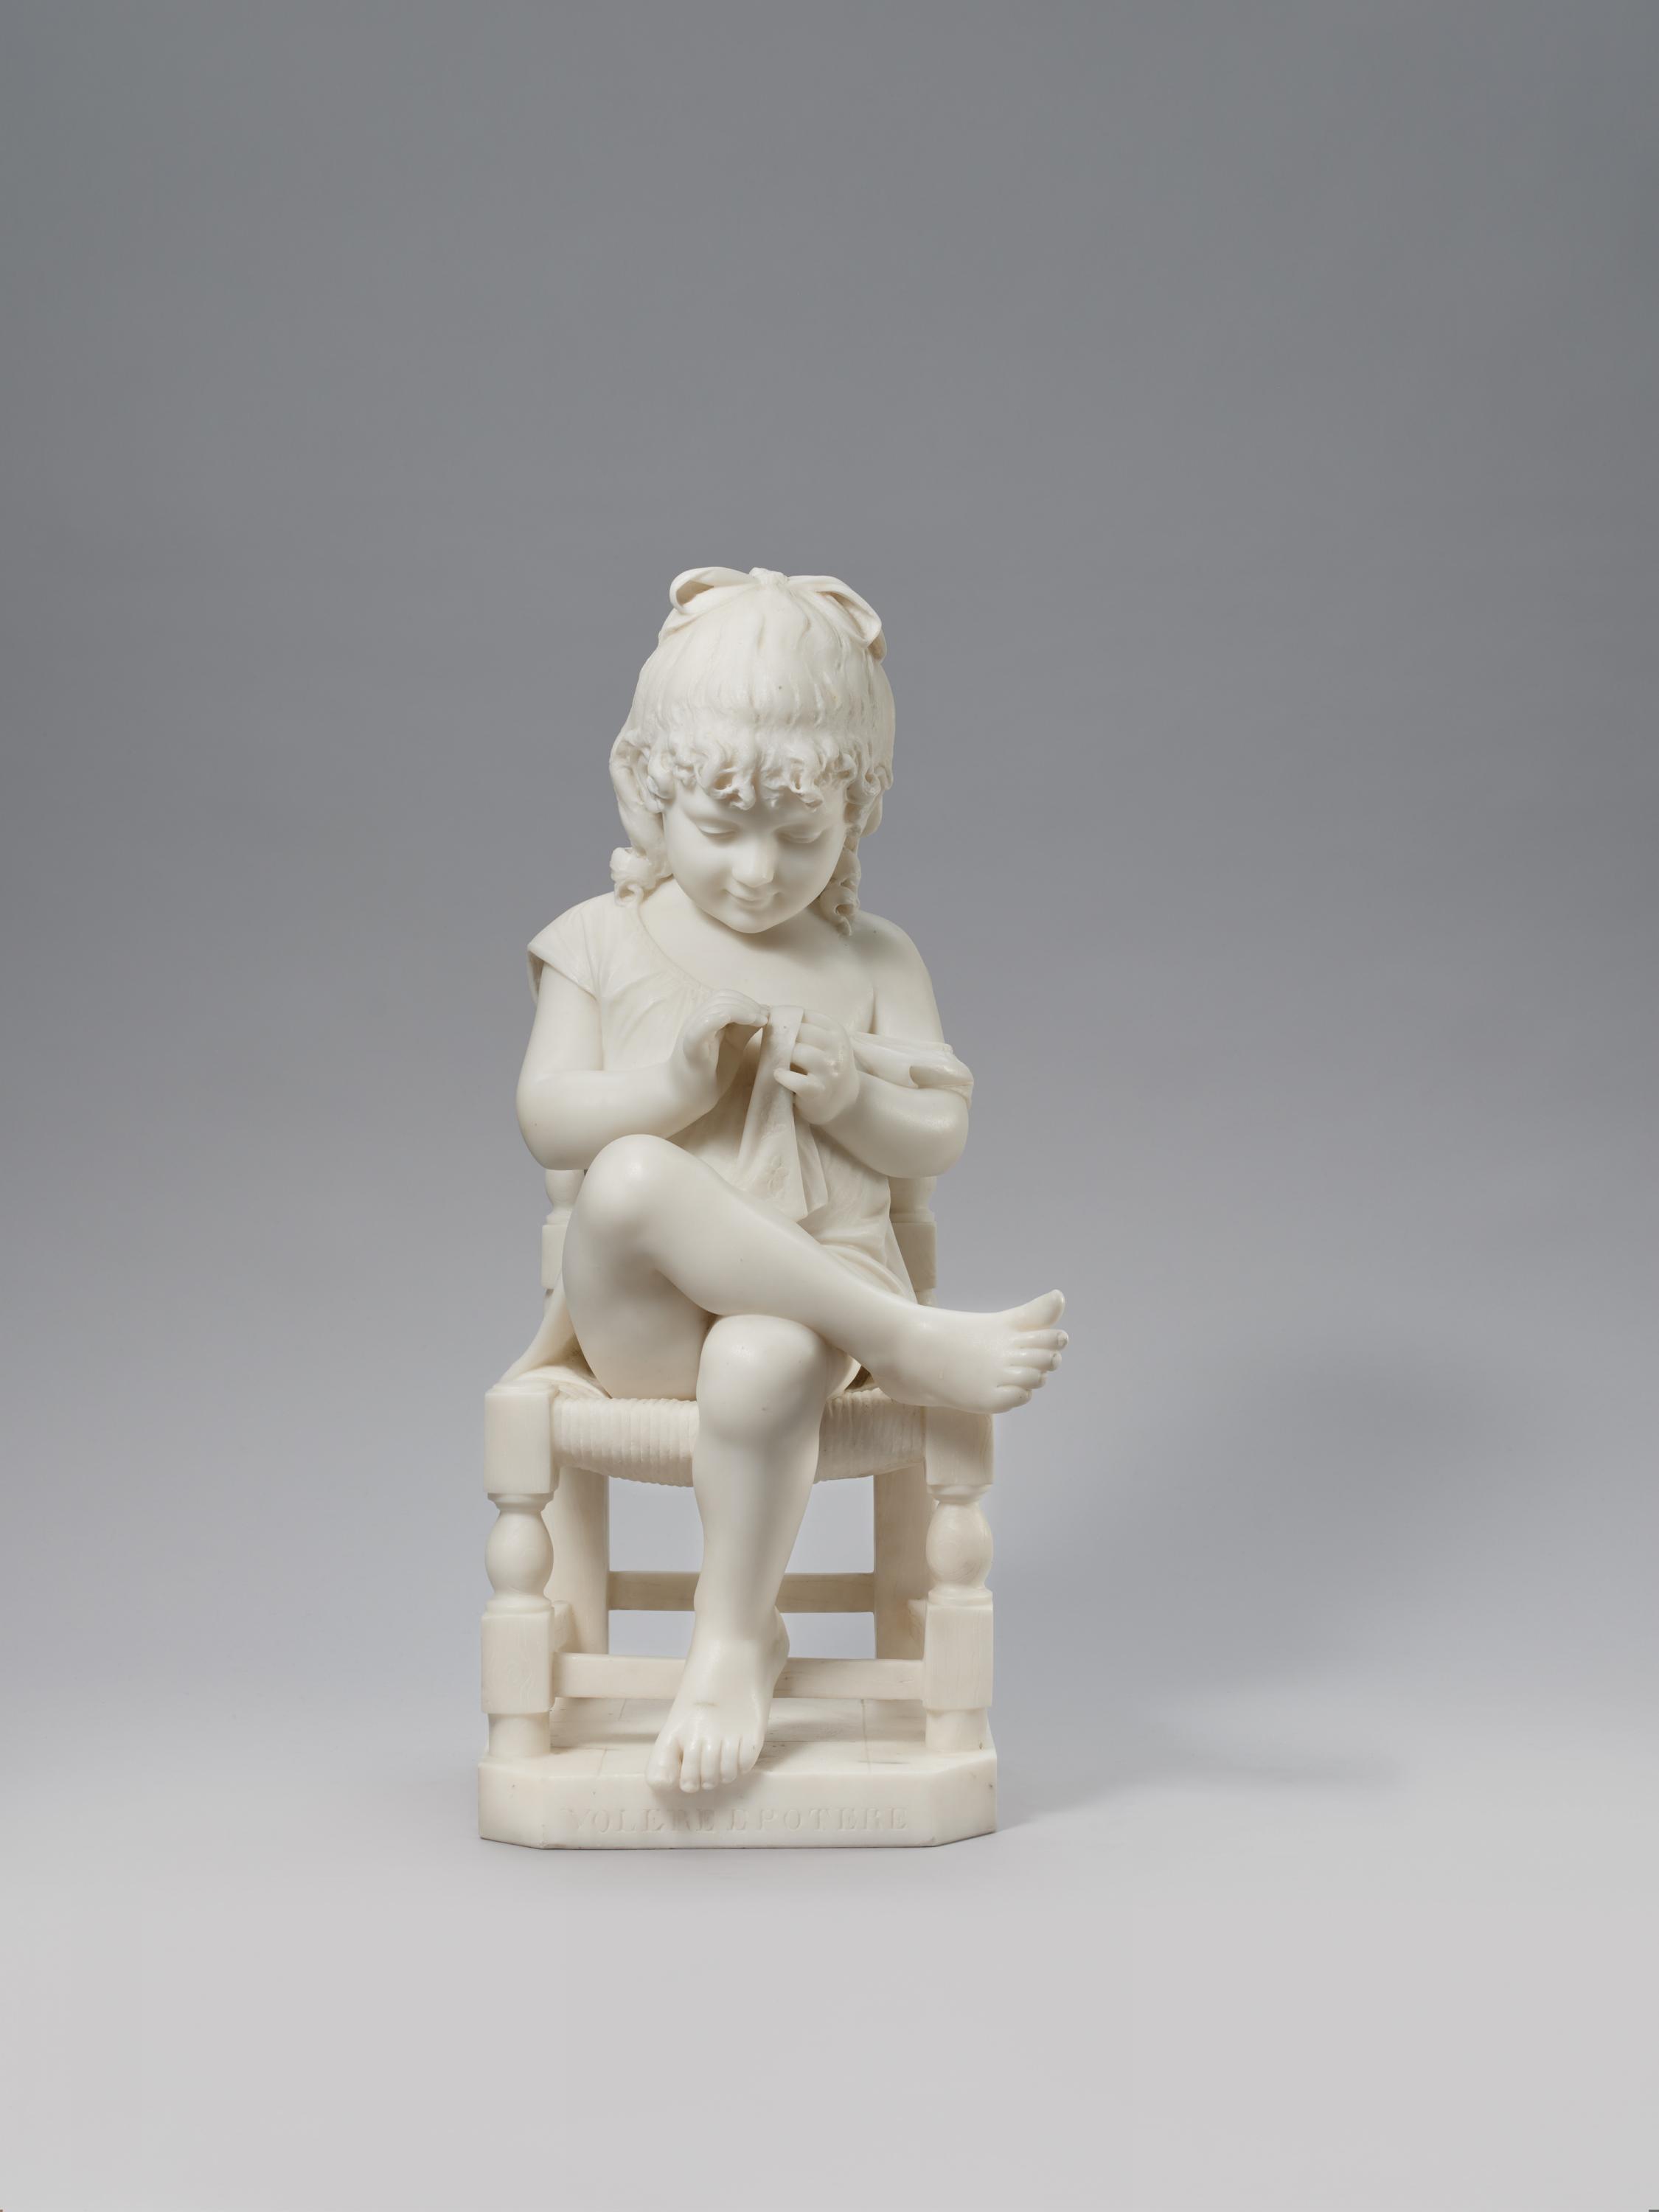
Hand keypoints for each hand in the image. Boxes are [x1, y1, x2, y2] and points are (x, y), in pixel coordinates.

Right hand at [669, 992, 766, 1113]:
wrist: (683, 1096)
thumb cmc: (708, 1072)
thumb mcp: (732, 1046)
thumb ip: (744, 1030)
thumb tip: (764, 1013)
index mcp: (707, 1019)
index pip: (725, 997)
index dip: (747, 1001)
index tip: (765, 1015)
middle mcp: (698, 1021)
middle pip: (721, 998)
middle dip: (747, 1004)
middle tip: (764, 1018)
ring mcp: (693, 1032)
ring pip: (714, 1008)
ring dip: (740, 1010)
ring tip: (758, 1021)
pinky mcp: (691, 1048)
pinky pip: (701, 1028)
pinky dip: (716, 1019)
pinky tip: (729, 1019)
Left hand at [774, 1009, 860, 1126]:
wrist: (843, 1098)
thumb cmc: (822, 1064)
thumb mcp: (820, 1041)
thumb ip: (800, 1026)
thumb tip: (765, 1008)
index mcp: (835, 1030)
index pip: (804, 1014)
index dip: (784, 1018)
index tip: (772, 1024)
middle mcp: (836, 1048)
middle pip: (801, 1031)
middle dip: (783, 1037)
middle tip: (773, 1046)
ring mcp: (830, 1070)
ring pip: (799, 1052)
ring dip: (783, 1056)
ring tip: (778, 1061)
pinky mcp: (819, 1091)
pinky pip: (798, 1081)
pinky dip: (785, 1077)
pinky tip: (779, 1075)